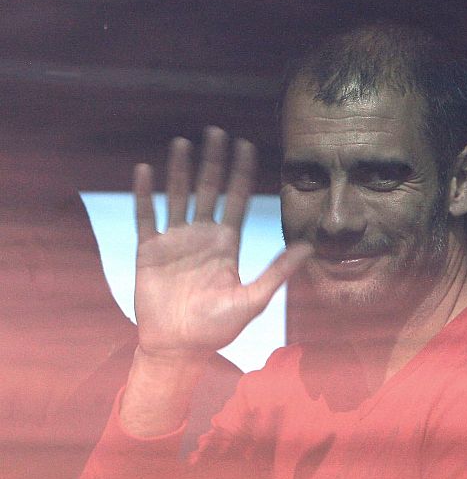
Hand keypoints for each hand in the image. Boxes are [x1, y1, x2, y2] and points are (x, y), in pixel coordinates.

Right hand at [133, 126, 311, 360]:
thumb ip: (278, 271)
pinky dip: (144, 194)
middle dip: (212, 161)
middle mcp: (201, 236)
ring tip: (182, 142)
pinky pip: (146, 216)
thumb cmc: (217, 329)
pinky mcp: (149, 250)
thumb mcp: (253, 299)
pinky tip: (144, 170)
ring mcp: (174, 241)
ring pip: (177, 195)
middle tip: (215, 130)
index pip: (236, 199)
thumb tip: (309, 247)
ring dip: (179, 170)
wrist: (179, 347)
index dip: (241, 172)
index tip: (246, 144)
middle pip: (208, 189)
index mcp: (226, 244)